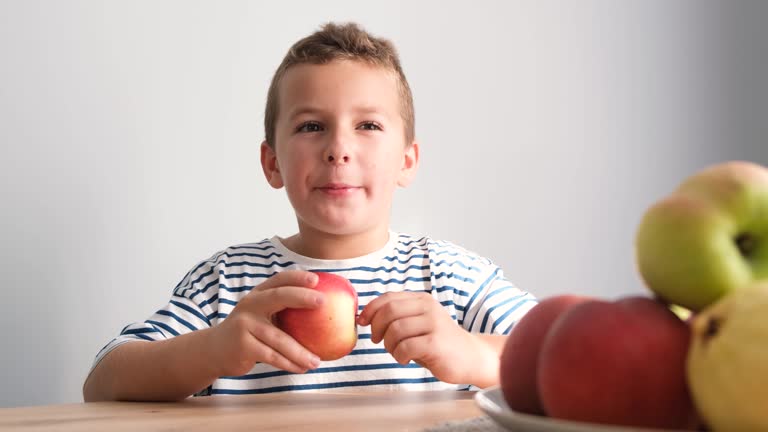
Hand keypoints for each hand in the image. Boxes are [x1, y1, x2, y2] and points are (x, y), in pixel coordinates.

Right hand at [209, 270, 324, 376]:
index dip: (297, 277)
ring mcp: (244, 325)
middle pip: (278, 297)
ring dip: (300, 351)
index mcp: (258, 294)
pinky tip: (302, 368)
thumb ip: (282, 311)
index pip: (279, 279)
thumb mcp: (260, 315)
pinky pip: (271, 356)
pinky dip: (289, 363)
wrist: (214, 350)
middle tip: (322, 302)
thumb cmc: (248, 332)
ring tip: (317, 361)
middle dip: (301, 297)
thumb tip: (324, 313)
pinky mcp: (243, 345)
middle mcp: (250, 305)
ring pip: (278, 338)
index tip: (317, 279)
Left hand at [357, 292, 492, 384]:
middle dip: (377, 327)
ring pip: (395, 330)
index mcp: (422, 300)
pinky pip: (405, 347)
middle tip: (377, 340)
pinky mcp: (435, 343)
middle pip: (389, 311)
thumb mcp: (419, 323)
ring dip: (389, 345)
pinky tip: (405, 359)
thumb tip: (365, 317)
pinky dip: (399, 356)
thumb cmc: (437, 342)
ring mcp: (433, 324)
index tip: (362, 322)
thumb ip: (398, 316)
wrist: (470, 357)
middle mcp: (428, 308)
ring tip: (396, 352)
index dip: (370, 309)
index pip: (388, 297)